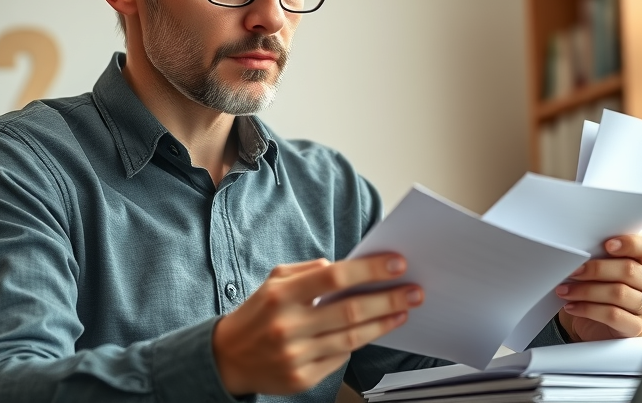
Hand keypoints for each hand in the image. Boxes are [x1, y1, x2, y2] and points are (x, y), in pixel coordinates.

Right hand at [212, 255, 422, 395]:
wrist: (227, 359)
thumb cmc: (258, 314)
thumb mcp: (273, 282)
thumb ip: (307, 271)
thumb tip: (345, 267)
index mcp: (281, 295)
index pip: (333, 277)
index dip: (369, 270)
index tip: (397, 263)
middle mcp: (288, 325)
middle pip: (349, 309)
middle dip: (388, 299)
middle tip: (414, 290)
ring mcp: (296, 355)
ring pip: (351, 338)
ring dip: (383, 323)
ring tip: (404, 310)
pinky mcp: (302, 378)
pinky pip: (341, 359)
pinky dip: (361, 342)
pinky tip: (376, 330)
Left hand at [556, 234, 641, 342]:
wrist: (591, 321)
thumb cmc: (597, 286)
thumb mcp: (598, 267)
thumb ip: (597, 255)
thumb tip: (579, 251)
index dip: (629, 244)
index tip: (606, 245)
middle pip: (628, 270)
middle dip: (596, 269)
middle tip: (573, 271)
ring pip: (618, 293)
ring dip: (586, 290)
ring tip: (565, 290)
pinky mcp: (637, 326)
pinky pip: (612, 315)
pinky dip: (588, 309)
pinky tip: (572, 306)